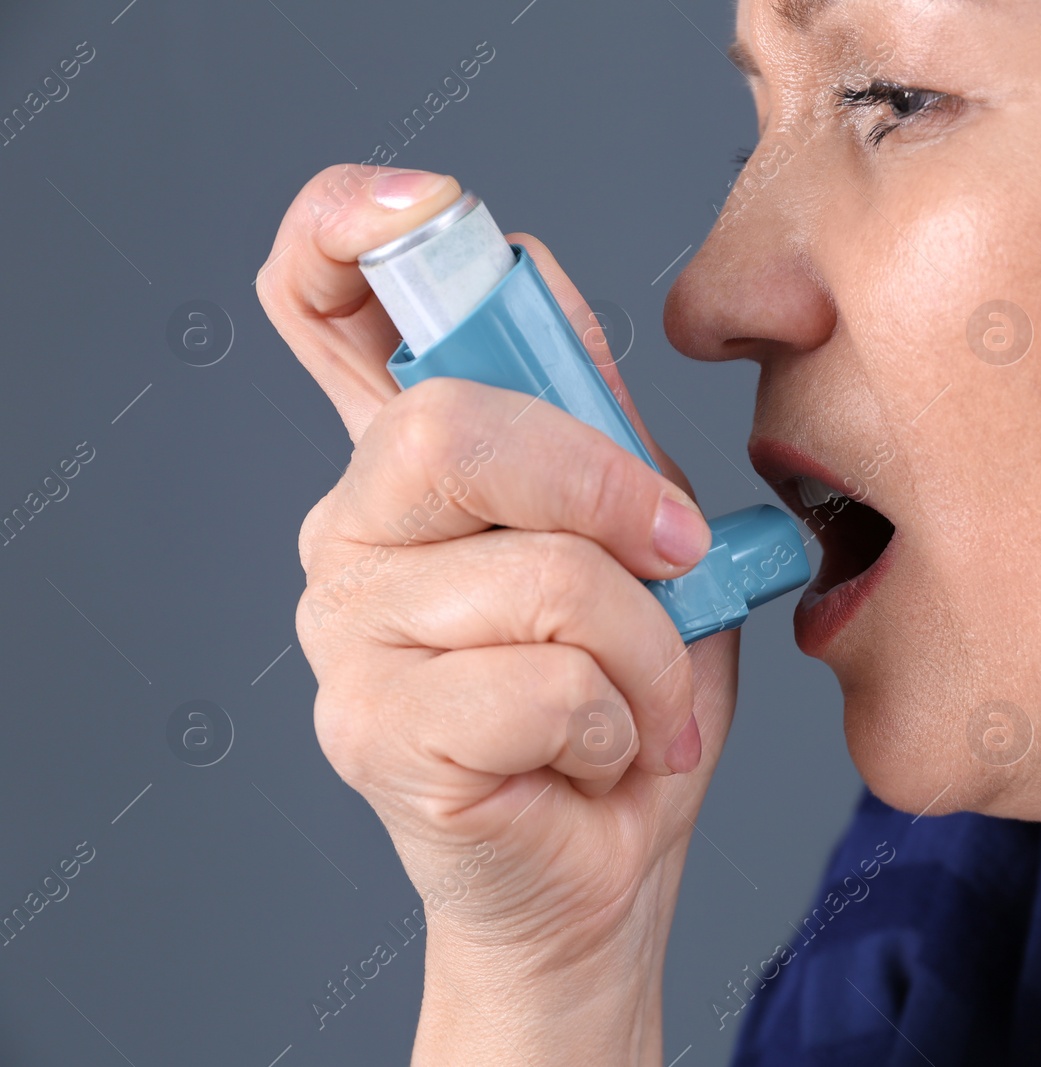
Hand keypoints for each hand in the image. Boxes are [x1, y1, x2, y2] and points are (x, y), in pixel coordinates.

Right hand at [257, 165, 741, 1063]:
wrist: (613, 860)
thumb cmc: (627, 698)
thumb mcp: (645, 535)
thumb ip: (592, 423)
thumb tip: (543, 280)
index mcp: (415, 464)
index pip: (320, 302)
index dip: (348, 225)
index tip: (426, 207)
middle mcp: (353, 529)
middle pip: (453, 429)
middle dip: (611, 496)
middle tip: (675, 560)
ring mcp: (346, 632)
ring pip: (541, 579)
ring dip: (649, 652)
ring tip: (644, 705)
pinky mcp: (374, 731)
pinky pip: (545, 683)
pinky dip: (621, 722)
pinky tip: (595, 754)